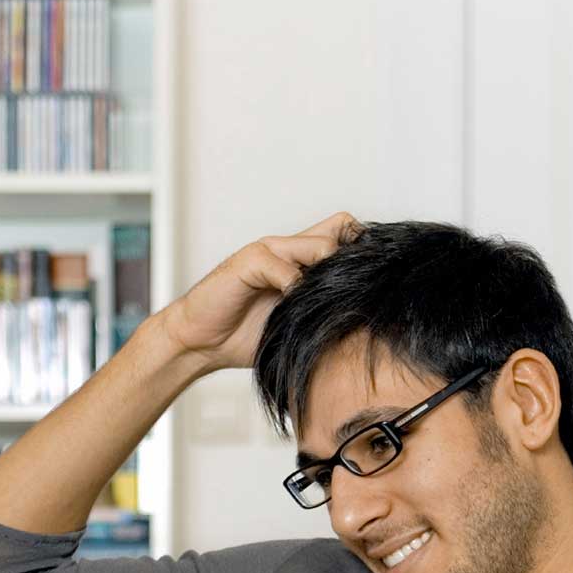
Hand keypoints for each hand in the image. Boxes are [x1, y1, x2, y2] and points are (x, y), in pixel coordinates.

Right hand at [156, 212, 362, 374]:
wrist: (200, 342)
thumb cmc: (246, 336)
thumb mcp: (296, 325)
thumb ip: (322, 314)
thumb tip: (368, 323)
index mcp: (301, 260)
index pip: (346, 233)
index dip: (362, 254)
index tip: (372, 285)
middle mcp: (288, 249)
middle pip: (342, 229)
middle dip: (352, 265)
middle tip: (350, 298)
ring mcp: (268, 251)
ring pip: (321, 245)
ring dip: (328, 276)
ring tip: (321, 306)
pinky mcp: (249, 262)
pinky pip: (285, 268)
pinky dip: (295, 290)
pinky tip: (291, 312)